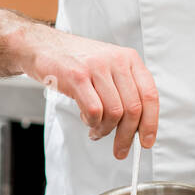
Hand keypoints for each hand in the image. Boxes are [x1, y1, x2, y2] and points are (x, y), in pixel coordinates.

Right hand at [16, 27, 158, 159]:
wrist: (44, 46)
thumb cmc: (77, 61)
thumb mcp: (109, 66)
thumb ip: (124, 89)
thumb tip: (138, 125)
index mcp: (129, 59)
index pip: (149, 95)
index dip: (150, 122)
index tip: (146, 141)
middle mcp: (117, 61)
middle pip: (133, 108)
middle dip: (127, 136)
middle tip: (120, 149)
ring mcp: (97, 67)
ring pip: (114, 113)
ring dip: (105, 130)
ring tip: (96, 130)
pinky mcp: (77, 76)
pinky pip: (94, 111)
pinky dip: (92, 123)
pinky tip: (87, 120)